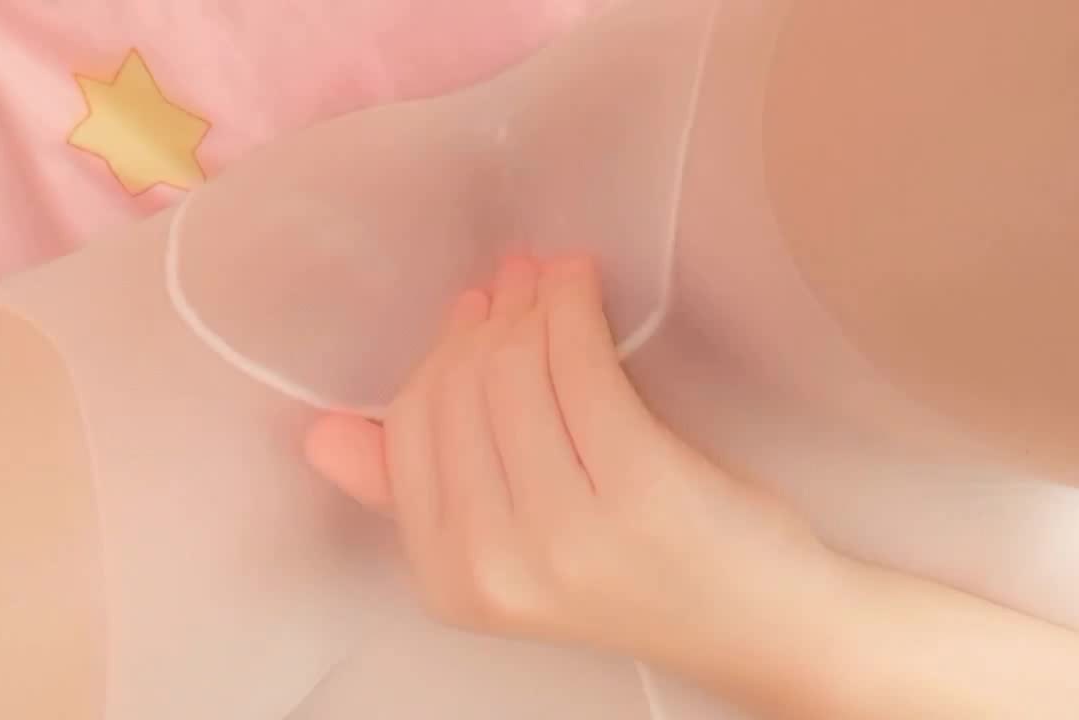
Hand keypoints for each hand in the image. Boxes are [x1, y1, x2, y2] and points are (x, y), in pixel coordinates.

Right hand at [306, 257, 827, 662]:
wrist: (754, 623)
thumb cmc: (637, 572)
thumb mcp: (509, 548)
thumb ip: (418, 495)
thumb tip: (324, 436)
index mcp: (448, 579)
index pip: (409, 431)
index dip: (441, 358)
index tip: (475, 315)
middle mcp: (492, 564)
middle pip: (459, 391)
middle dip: (487, 322)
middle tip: (518, 283)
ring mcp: (563, 532)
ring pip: (514, 370)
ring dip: (531, 304)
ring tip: (551, 280)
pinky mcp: (635, 487)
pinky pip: (579, 365)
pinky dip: (573, 307)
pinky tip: (581, 285)